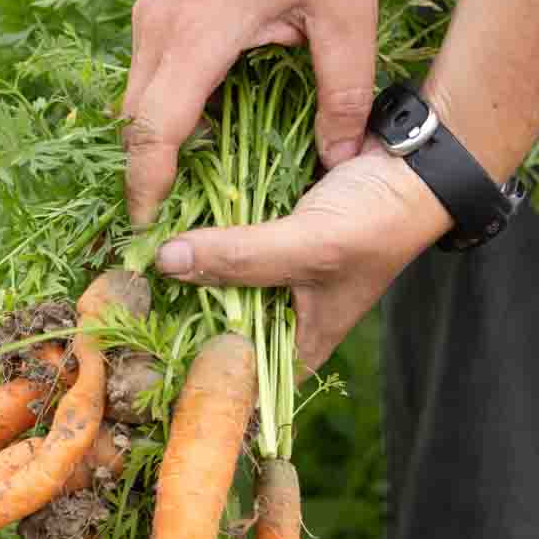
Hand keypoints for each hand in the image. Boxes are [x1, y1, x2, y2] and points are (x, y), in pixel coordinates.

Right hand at [122, 0, 378, 226]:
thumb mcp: (347, 15)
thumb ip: (345, 92)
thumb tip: (343, 161)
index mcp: (201, 33)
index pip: (156, 128)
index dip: (149, 184)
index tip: (151, 229)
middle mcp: (161, 28)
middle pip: (134, 125)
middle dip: (148, 179)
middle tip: (175, 228)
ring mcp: (152, 18)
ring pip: (136, 104)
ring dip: (156, 148)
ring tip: (190, 193)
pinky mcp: (156, 12)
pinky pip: (149, 80)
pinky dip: (164, 117)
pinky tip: (202, 138)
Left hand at [152, 146, 453, 369]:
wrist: (415, 162)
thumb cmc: (379, 220)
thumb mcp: (309, 246)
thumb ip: (241, 257)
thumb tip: (166, 261)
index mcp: (297, 342)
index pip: (236, 376)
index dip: (192, 370)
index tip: (139, 352)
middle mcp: (279, 313)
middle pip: (212, 322)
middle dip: (174, 307)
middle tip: (123, 292)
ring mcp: (270, 270)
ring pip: (212, 275)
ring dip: (182, 261)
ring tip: (132, 255)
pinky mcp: (264, 230)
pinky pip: (221, 235)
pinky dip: (200, 224)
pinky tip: (164, 217)